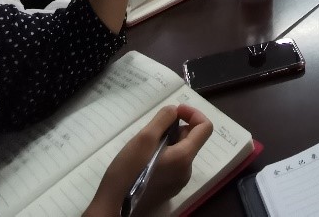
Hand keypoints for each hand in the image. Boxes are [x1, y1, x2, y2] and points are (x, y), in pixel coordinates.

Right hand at [88, 105, 212, 216]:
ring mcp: (178, 183)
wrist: (113, 207)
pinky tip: (144, 160)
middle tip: (152, 130)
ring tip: (145, 146)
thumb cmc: (128, 171)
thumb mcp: (144, 138)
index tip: (174, 111)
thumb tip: (175, 111)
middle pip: (191, 140)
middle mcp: (186, 171)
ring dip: (168, 141)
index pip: (205, 127)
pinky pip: (173, 165)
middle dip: (175, 128)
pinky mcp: (168, 190)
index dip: (193, 113)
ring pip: (180, 152)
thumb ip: (163, 119)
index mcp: (185, 158)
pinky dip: (164, 155)